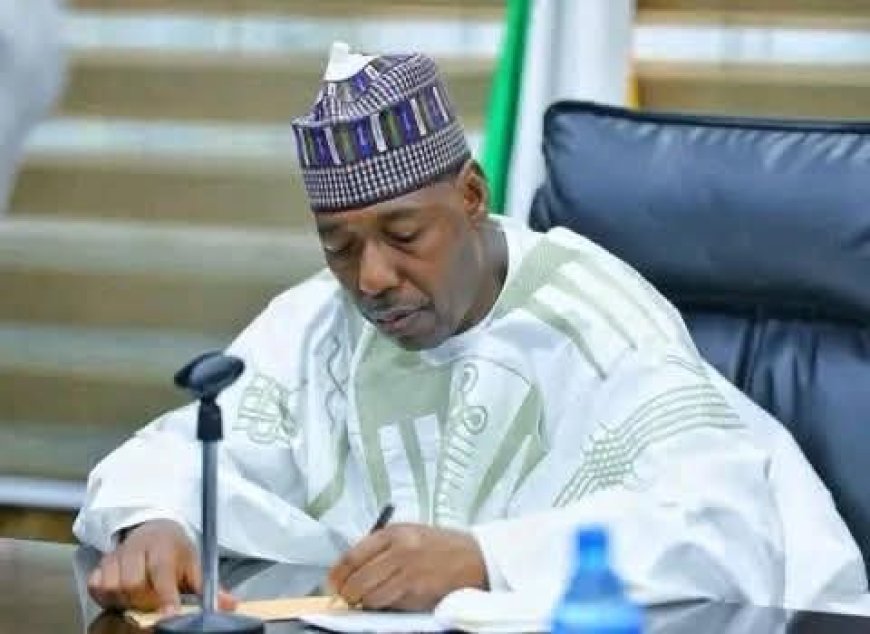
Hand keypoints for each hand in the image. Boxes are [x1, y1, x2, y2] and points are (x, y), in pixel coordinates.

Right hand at [87, 519, 237, 614]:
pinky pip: (95, 587)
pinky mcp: (100, 564)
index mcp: (163, 547)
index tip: (169, 613)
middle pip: (133, 584)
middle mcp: (137, 549)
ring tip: (139, 598)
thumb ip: (209, 586)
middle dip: (144, 600)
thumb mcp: (195, 563)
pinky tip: (121, 595)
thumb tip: (230, 604)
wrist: (153, 528)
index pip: (162, 572)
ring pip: (112, 587)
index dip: (165, 595)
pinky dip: (105, 597)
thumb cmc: (175, 550)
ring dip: (125, 600)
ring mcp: (116, 556)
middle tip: (154, 602)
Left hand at [328, 523, 486, 610]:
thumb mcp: (410, 533)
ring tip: (366, 600)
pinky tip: (386, 601)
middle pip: (357, 578)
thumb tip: (351, 568)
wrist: (476, 558)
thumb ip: (382, 546)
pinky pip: (389, 604)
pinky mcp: (418, 591)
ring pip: (370, 595)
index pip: (353, 555)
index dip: (337, 573)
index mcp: (394, 533)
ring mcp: (408, 572)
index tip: (331, 582)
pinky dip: (382, 606)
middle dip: (347, 592)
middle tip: (346, 597)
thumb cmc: (442, 546)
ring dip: (364, 602)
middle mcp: (399, 550)